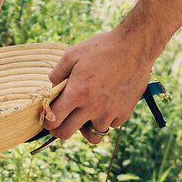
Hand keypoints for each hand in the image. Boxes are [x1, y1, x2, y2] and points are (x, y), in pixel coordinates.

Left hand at [45, 28, 154, 144]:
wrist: (134, 47)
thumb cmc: (102, 48)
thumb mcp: (72, 54)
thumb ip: (57, 73)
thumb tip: (52, 86)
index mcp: (76, 93)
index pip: (53, 121)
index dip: (46, 121)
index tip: (48, 117)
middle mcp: (92, 107)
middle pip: (66, 134)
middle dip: (59, 129)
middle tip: (61, 120)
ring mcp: (110, 112)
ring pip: (92, 134)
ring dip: (86, 125)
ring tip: (87, 112)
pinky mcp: (124, 113)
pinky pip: (110, 125)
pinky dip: (106, 119)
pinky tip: (106, 103)